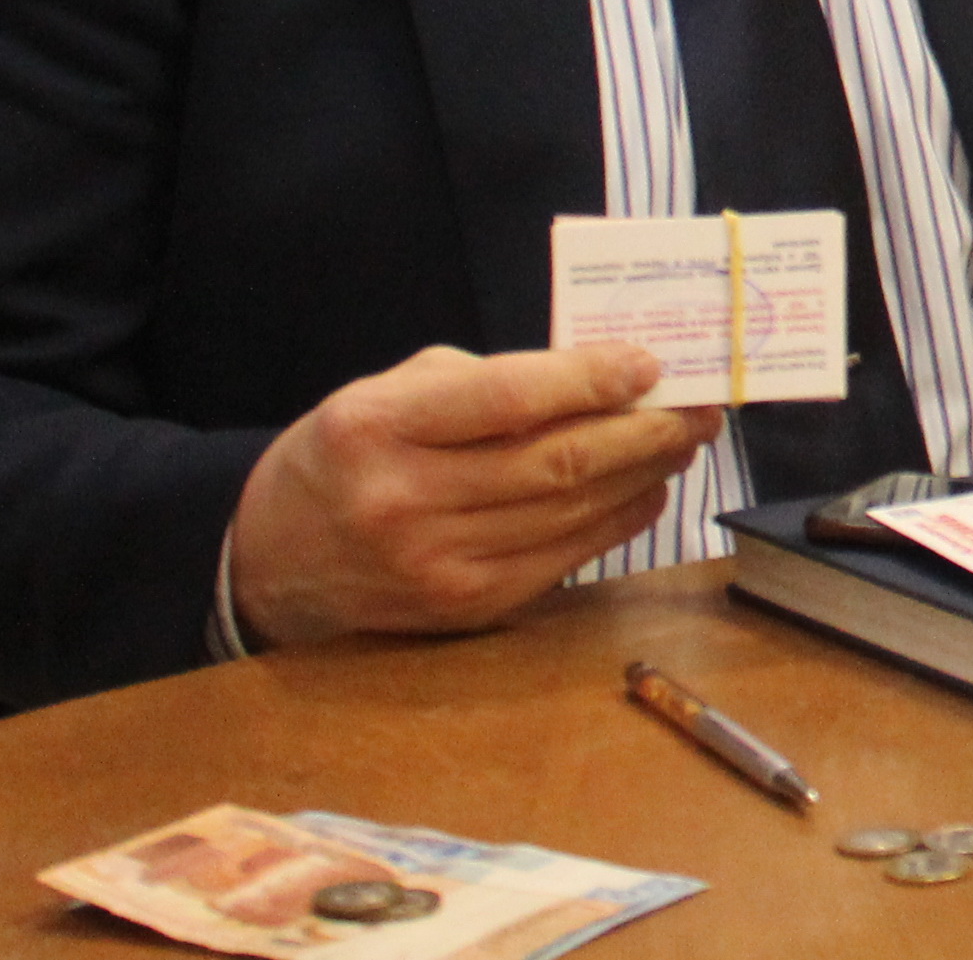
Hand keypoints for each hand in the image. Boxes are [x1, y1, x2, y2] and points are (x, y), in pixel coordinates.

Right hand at [226, 342, 708, 648]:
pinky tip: (645, 492)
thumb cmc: (347, 454)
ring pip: (568, 512)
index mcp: (377, 427)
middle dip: (644, 430)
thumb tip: (602, 377)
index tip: (650, 363)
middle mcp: (403, 500)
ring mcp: (432, 564)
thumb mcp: (391, 392)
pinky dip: (615, 522)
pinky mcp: (461, 608)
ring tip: (684, 440)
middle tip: (700, 404)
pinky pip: (562, 559)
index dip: (591, 380)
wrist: (272, 559)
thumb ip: (490, 381)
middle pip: (554, 463)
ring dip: (643, 474)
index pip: (509, 400)